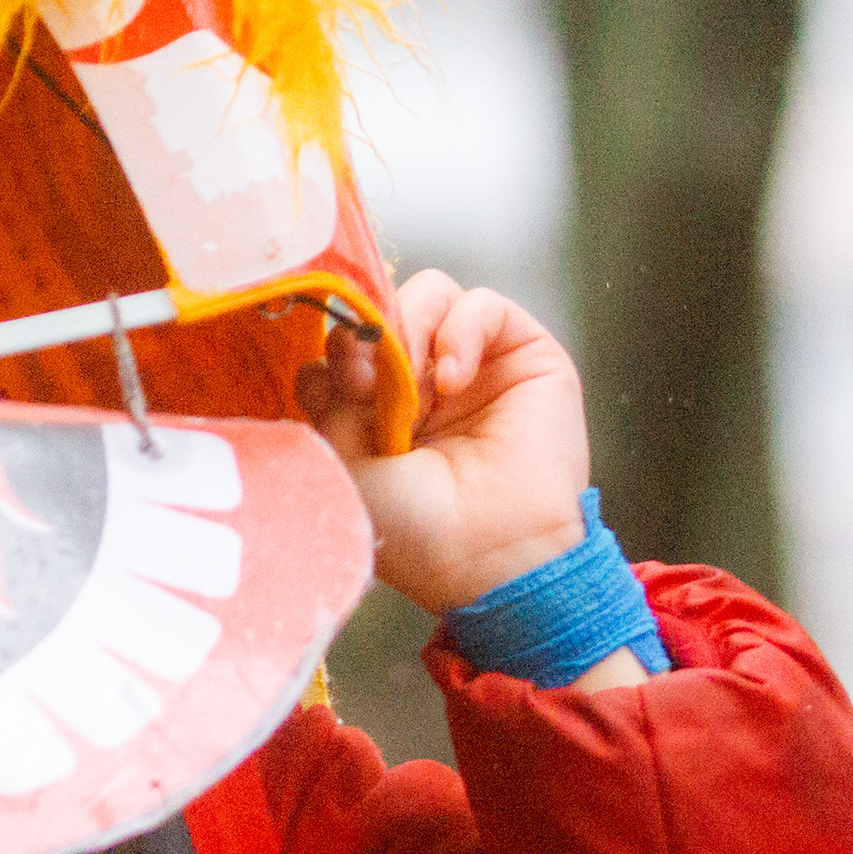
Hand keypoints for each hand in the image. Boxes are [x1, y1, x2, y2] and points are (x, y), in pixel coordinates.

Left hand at [295, 270, 605, 619]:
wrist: (490, 558)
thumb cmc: (413, 527)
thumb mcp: (345, 458)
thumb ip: (330, 391)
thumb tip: (345, 337)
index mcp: (372, 407)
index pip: (338, 344)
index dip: (332, 355)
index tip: (335, 392)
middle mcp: (420, 381)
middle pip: (379, 312)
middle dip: (364, 338)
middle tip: (364, 385)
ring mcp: (471, 364)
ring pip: (427, 295)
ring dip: (408, 330)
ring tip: (413, 388)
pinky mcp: (522, 355)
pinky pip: (483, 305)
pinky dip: (461, 331)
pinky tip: (452, 382)